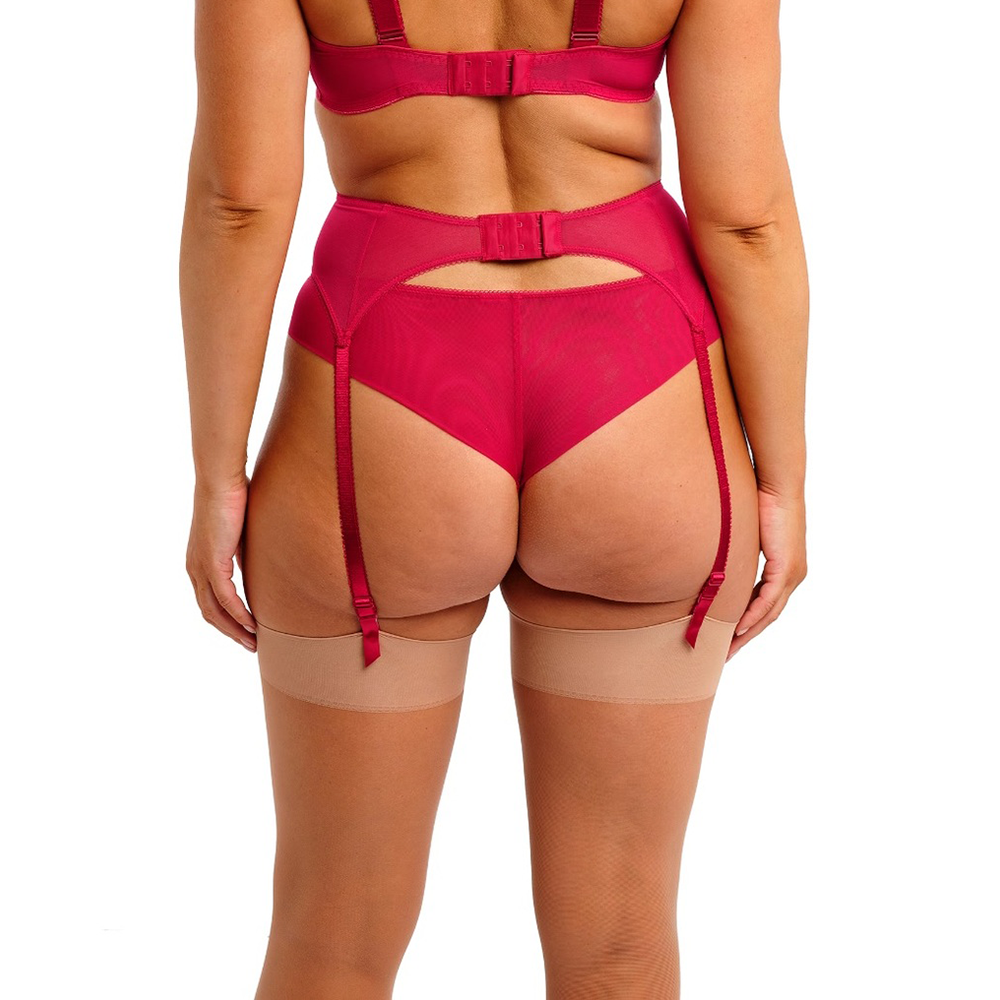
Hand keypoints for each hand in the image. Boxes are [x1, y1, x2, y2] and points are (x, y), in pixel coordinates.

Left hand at [185, 475, 257, 651]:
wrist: (221, 479)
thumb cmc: (232, 497)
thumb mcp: (239, 533)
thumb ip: (242, 553)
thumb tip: (257, 564)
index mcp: (199, 561)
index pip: (209, 600)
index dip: (226, 619)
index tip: (246, 630)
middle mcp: (195, 568)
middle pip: (209, 612)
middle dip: (230, 632)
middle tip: (250, 644)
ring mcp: (201, 567)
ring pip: (214, 610)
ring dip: (234, 629)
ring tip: (253, 641)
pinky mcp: (212, 563)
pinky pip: (224, 598)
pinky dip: (238, 615)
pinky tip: (252, 624)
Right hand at [728, 488, 805, 659]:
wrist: (777, 484)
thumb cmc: (760, 501)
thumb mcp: (745, 535)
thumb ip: (736, 554)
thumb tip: (715, 562)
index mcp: (785, 569)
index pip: (766, 605)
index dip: (748, 623)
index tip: (729, 638)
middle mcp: (793, 576)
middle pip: (769, 616)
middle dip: (746, 637)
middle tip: (726, 654)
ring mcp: (792, 574)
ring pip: (769, 613)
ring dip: (747, 632)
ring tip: (728, 649)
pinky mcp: (786, 568)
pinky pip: (768, 600)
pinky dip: (752, 616)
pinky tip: (738, 629)